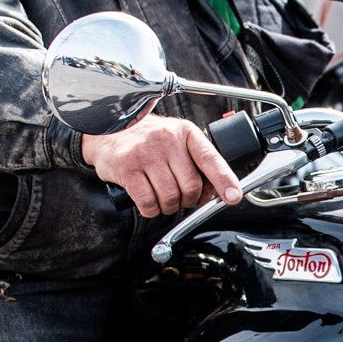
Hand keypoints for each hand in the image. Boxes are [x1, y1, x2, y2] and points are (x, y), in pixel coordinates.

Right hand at [81, 114, 240, 218]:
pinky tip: (148, 201)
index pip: (211, 159)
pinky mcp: (128, 169)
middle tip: (180, 198)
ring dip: (168, 207)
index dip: (225, 180)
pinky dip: (151, 210)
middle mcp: (167, 140)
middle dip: (188, 200)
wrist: (108, 131)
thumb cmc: (147, 141)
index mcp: (185, 133)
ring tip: (161, 197)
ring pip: (170, 198)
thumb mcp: (176, 141)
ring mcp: (146, 154)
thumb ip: (195, 162)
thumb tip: (216, 192)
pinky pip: (148, 203)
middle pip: (191, 186)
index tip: (234, 197)